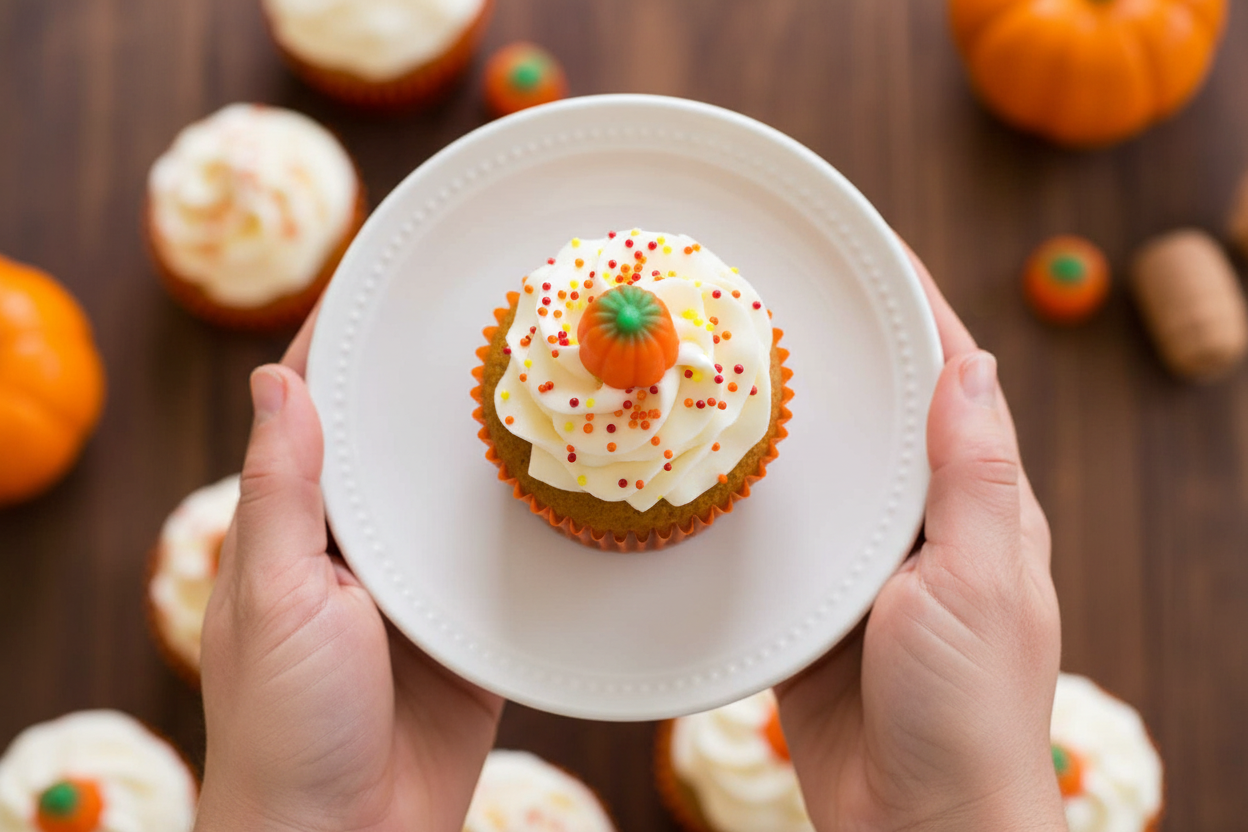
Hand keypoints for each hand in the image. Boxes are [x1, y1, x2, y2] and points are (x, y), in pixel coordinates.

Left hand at [195, 312, 504, 831]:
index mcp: (297, 527)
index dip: (339, 342)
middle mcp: (356, 543)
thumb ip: (282, 494)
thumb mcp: (275, 598)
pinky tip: (572, 469)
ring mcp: (416, 582)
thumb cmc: (286, 726)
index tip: (382, 275)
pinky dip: (529, 512)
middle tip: (491, 308)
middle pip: (392, 441)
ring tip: (546, 368)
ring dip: (488, 438)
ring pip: (452, 490)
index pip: (313, 411)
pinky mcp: (469, 622)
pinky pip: (500, 553)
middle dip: (428, 378)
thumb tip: (278, 378)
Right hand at [776, 250, 1064, 831]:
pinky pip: (783, 528)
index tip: (868, 248)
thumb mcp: (982, 582)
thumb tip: (972, 362)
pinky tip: (707, 453)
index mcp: (982, 508)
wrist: (913, 826)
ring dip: (786, 411)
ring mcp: (865, 564)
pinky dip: (752, 484)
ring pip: (826, 465)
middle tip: (772, 288)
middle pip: (881, 412)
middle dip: (838, 347)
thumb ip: (975, 477)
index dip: (918, 311)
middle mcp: (924, 524)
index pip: (954, 383)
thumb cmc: (967, 712)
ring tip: (723, 351)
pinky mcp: (815, 603)